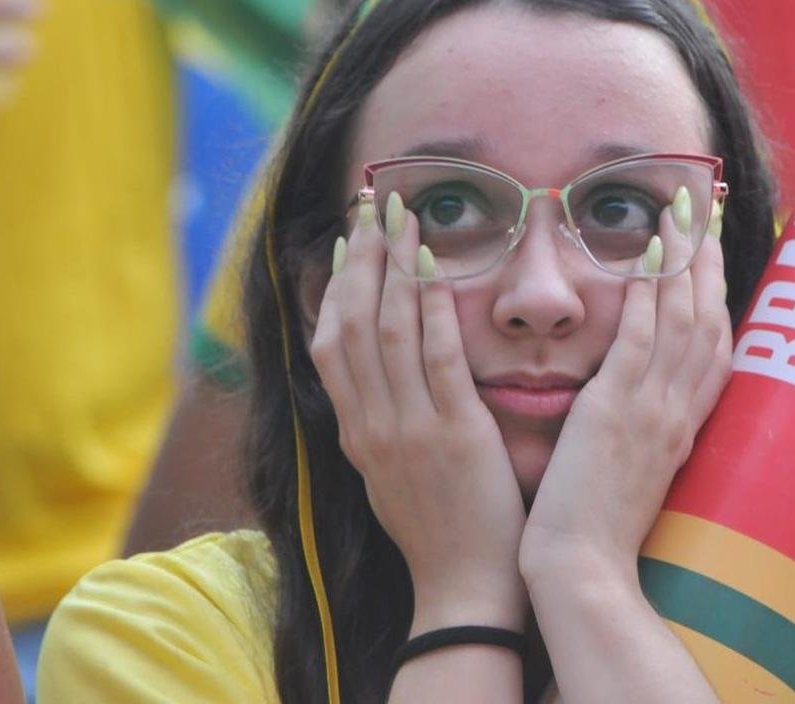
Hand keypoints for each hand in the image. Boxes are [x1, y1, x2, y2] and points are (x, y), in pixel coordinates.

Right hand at [311, 197, 527, 629]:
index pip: (331, 343)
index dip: (337, 287)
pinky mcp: (452, 433)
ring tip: (403, 217)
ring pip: (387, 330)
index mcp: (355, 431)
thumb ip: (380, 425)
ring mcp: (408, 427)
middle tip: (371, 207)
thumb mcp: (390, 476)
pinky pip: (437, 359)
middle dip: (361, 259)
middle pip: (352, 323)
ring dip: (393, 267)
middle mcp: (370, 423)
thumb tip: (375, 384)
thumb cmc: (438, 531)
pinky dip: (432, 309)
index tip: (348, 242)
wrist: (462, 587)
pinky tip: (435, 269)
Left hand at [521, 202, 731, 583]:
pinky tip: (647, 258)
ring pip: (680, 321)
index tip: (711, 254)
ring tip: (682, 213)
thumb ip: (642, 428)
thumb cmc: (599, 526)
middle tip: (706, 212)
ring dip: (683, 262)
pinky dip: (646, 297)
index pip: (714, 349)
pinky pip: (638, 342)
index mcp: (682, 426)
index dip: (717, 296)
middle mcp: (678, 411)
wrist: (584, 569)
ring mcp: (650, 410)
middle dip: (708, 263)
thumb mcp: (635, 469)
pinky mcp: (613, 412)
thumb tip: (638, 397)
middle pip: (707, 322)